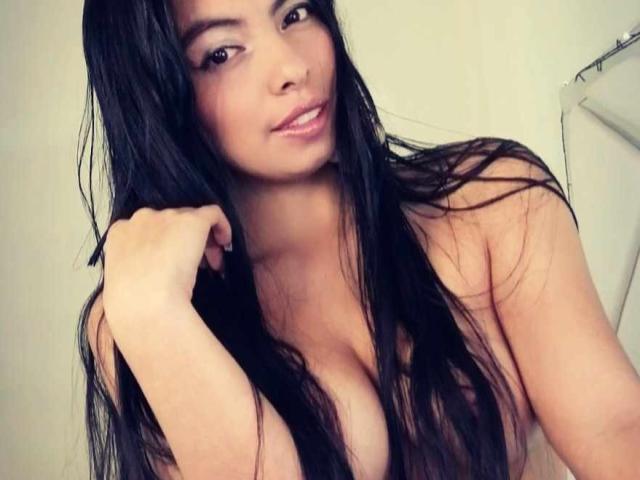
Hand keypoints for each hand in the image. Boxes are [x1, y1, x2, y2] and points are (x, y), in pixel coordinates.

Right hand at [101, 205, 231, 328]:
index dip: (165, 245)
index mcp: (120, 232)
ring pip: (191, 219)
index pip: (148, 230)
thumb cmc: (132, 303)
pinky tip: (226, 244)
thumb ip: (136, 268)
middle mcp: (142, 218)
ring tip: (212, 265)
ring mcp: (167, 217)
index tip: (174, 266)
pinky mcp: (191, 221)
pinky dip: (222, 225)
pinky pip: (213, 213)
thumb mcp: (124, 281)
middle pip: (171, 222)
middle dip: (185, 243)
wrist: (144, 302)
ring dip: (203, 241)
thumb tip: (154, 274)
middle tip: (200, 268)